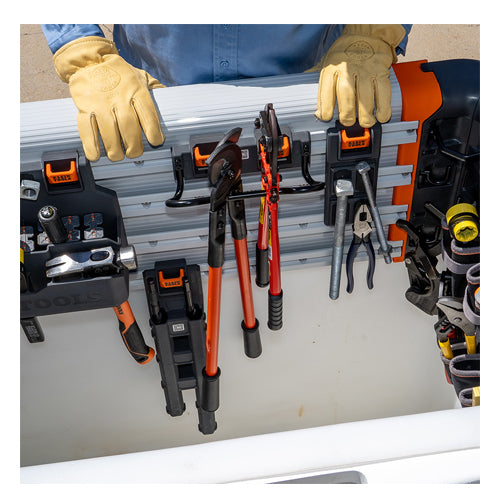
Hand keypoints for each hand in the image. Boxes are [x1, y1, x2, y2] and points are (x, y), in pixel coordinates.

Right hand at [53, 36, 164, 161]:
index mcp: (136, 91)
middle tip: (134, 153)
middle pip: (129, 128)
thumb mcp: (140, 77)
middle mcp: (119, 98)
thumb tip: (173, 99)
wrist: (89, 60)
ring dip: (114, 150)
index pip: (148, 115)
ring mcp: (100, 103)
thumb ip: (155, 89)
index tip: (156, 142)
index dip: (153, 133)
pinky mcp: (84, 107)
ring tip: (117, 155)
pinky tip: (96, 155)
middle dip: (134, 147)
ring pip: (109, 132)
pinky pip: (87, 130)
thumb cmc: (119, 73)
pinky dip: (91, 146)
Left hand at [308, 25, 405, 127]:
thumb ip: (317, 83)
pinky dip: (384, 107)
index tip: (326, 118)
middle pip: (346, 94)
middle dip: (347, 114)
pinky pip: (383, 91)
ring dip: (366, 115)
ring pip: (365, 96)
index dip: (325, 107)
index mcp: (331, 69)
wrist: (367, 34)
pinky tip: (381, 116)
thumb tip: (312, 107)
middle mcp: (348, 69)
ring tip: (366, 122)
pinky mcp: (381, 71)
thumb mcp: (326, 63)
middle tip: (348, 123)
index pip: (326, 90)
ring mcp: (366, 71)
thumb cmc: (344, 54)